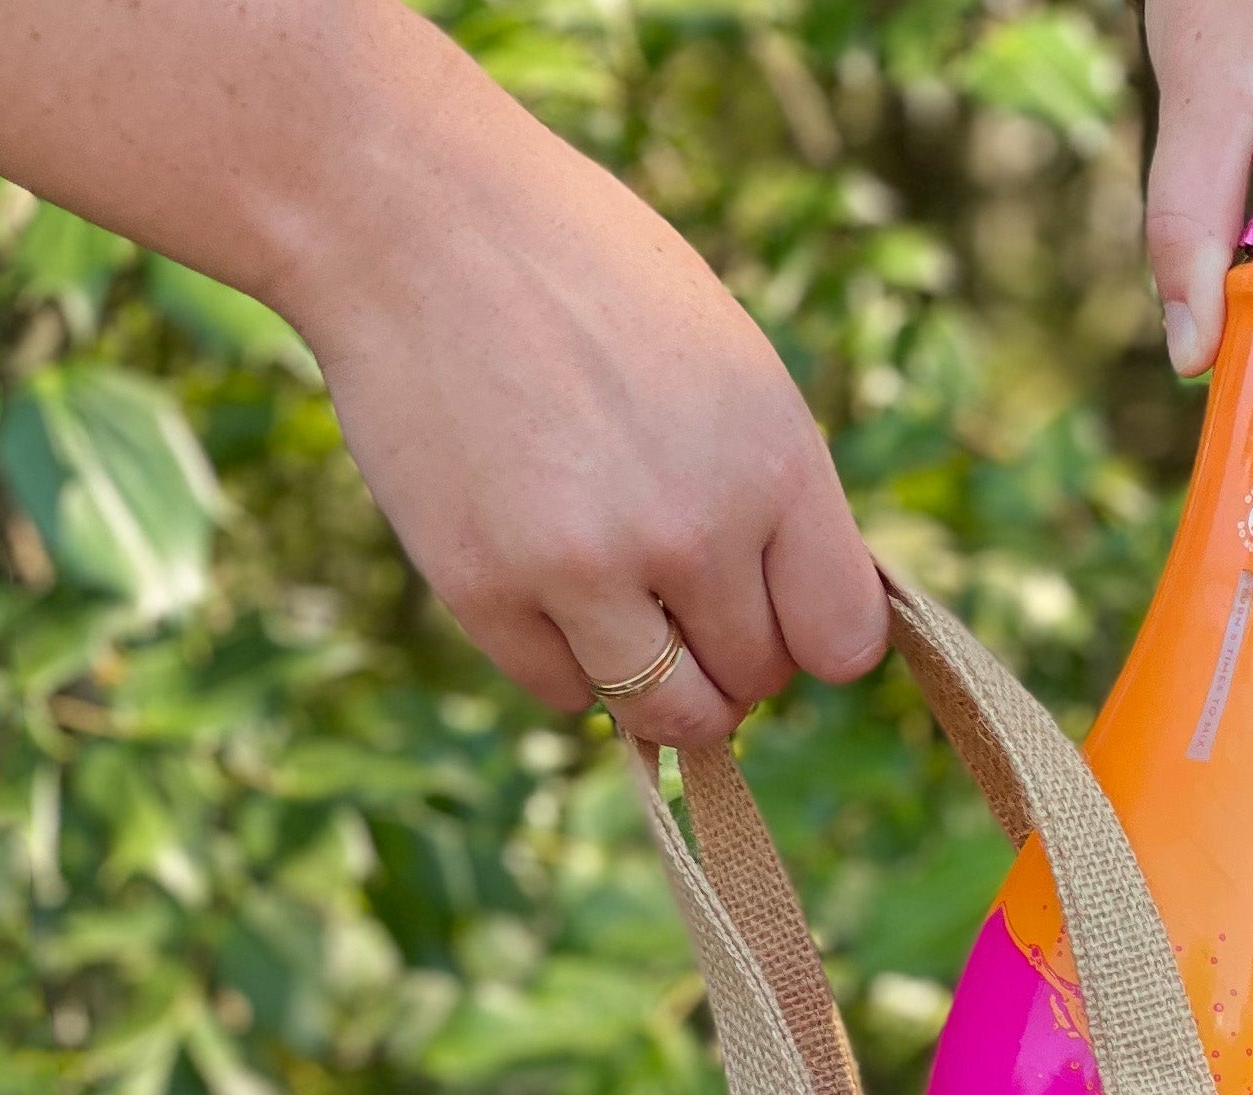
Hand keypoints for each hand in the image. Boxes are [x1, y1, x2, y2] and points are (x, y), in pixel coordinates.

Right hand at [275, 18, 885, 744]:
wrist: (412, 217)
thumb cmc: (584, 279)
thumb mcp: (727, 365)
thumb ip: (775, 498)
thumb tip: (807, 628)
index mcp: (771, 461)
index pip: (840, 642)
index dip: (811, 634)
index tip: (777, 606)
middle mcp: (691, 531)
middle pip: (754, 684)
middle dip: (730, 654)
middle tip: (682, 592)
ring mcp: (585, 571)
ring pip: (667, 719)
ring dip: (659, 687)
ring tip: (629, 613)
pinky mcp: (487, 595)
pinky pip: (563, 691)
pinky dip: (566, 658)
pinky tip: (544, 575)